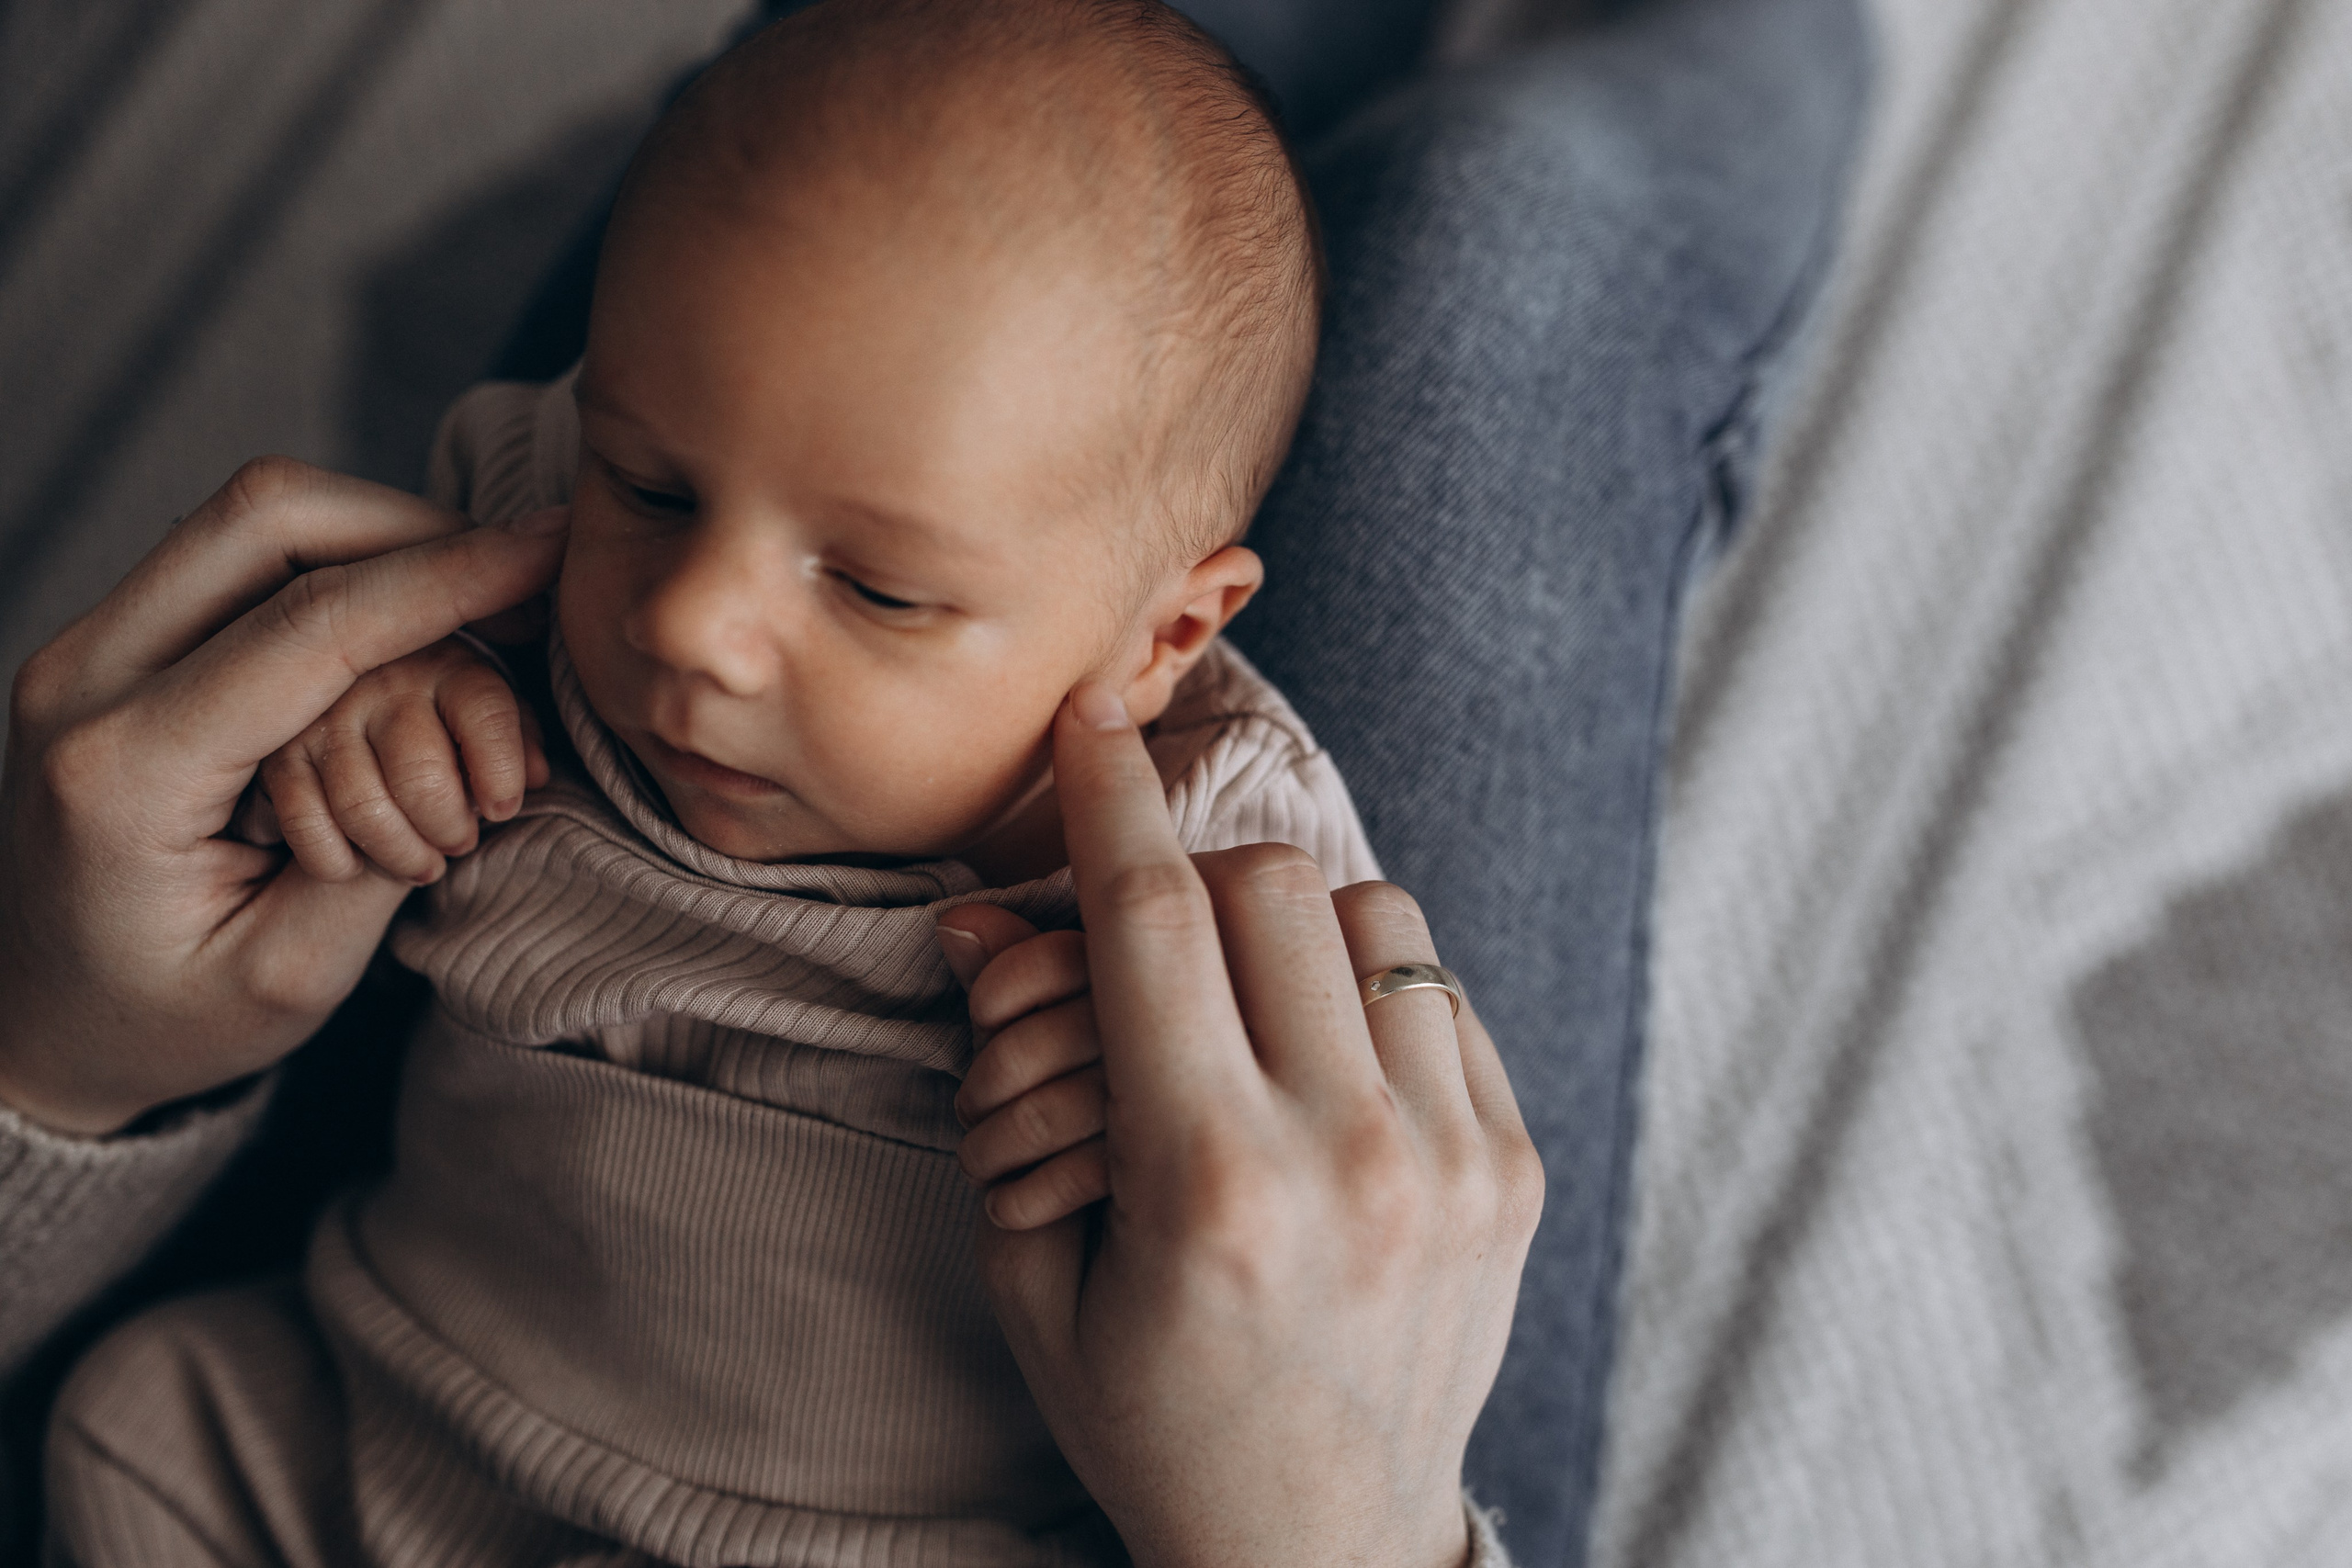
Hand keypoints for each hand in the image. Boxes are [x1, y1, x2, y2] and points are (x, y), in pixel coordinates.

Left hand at [0, 458, 566, 1134]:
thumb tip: (474, 737)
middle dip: (416, 521)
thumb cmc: (165, 1021)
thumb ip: (384, 851)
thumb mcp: (292, 975)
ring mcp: (90, 650)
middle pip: (266, 516)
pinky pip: (239, 554)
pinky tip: (408, 609)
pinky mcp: (115, 643)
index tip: (553, 550)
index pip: (309, 628)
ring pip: (254, 516)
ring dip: (381, 532)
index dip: (447, 576)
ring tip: (479, 593)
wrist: (38, 1023)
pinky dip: (341, 559)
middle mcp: (85, 682)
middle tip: (521, 572)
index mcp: (123, 772)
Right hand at [252, 637, 549, 885]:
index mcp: (450, 666)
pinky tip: (358, 865)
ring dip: (399, 854)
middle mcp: (382, 682)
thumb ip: (519, 743)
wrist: (361, 690)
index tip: (502, 811)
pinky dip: (334, 860)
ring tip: (423, 865)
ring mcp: (324, 717)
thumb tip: (536, 776)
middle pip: (421, 777)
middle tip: (459, 844)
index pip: (484, 714)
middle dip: (448, 829)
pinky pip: (304, 822)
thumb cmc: (448, 715)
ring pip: (363, 808)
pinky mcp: (279, 754)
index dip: (499, 774)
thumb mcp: (493, 716)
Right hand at [935, 683, 1542, 1567]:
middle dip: (1189, 870)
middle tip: (1147, 932)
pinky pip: (1437, 993)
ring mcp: (1455, 1160)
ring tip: (1239, 1013)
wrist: (1317, 1543)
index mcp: (1214, 1189)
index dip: (1108, 798)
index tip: (1091, 714)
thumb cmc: (1151, 1416)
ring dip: (1287, 926)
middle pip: (1271, 883)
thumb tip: (986, 923)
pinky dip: (1366, 992)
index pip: (1152, 922)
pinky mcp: (1513, 1168)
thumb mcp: (1040, 1270)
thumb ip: (1014, 1087)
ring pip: (1373, 915)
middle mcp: (1354, 1158)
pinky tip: (1317, 1071)